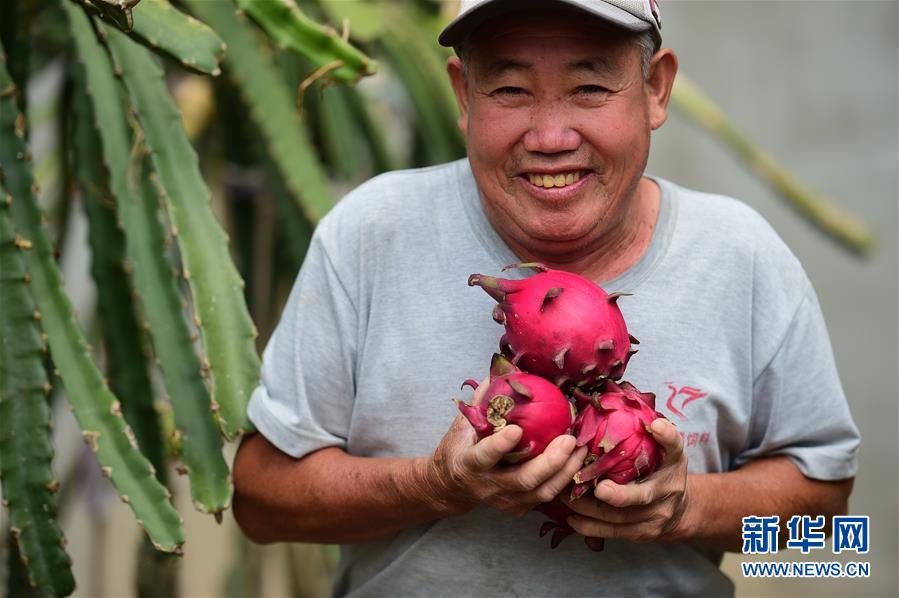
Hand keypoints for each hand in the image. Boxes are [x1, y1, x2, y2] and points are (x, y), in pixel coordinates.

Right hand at [424, 377, 585, 516]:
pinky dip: (564, 480)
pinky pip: (547, 497)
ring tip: (580, 448)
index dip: (500, 446)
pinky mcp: (519, 507)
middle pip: (524, 479)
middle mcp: (488, 486)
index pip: (485, 456)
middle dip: (550, 461)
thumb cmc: (460, 447)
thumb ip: (482, 400)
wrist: (451, 486)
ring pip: (541, 491)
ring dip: (565, 471)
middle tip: (568, 439)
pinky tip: (578, 461)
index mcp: (469, 463)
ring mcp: (505, 500)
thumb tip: (503, 370)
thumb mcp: (462, 424)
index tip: (516, 429)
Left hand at [563, 418, 690, 543]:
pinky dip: (588, 525)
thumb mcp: (668, 450)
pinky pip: (611, 532)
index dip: (666, 436)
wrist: (681, 510)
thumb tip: (642, 416)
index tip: (654, 426)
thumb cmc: (664, 472)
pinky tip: (570, 516)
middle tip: (593, 485)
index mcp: (673, 464)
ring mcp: (653, 519)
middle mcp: (665, 493)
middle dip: (616, 493)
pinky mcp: (640, 535)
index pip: (673, 446)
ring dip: (587, 506)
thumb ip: (658, 434)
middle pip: (640, 495)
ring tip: (563, 493)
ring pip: (617, 516)